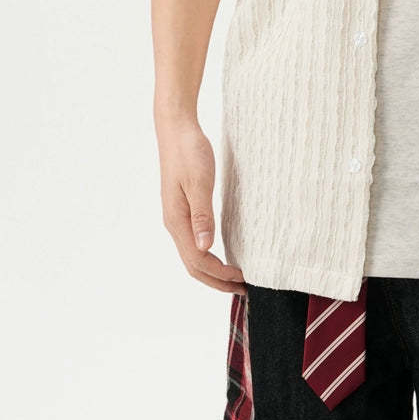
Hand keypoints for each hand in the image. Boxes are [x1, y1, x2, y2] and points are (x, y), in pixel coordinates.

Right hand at [157, 117, 247, 295]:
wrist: (176, 128)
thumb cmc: (189, 151)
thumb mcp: (199, 181)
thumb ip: (203, 215)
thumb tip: (205, 248)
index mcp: (177, 221)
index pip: (198, 261)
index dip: (221, 275)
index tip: (244, 279)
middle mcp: (174, 223)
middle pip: (193, 266)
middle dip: (217, 281)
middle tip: (243, 290)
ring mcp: (177, 217)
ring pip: (193, 255)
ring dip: (213, 271)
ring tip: (235, 278)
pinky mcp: (182, 209)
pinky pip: (194, 242)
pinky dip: (209, 255)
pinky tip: (222, 252)